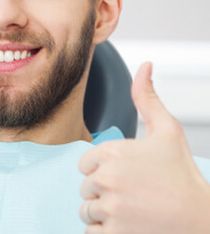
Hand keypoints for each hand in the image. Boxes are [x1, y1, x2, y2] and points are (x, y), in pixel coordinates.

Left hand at [78, 62, 209, 233]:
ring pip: (86, 210)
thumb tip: (145, 65)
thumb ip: (147, 97)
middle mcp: (107, 179)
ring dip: (102, 213)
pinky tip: (127, 226)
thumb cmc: (182, 174)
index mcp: (112, 152)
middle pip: (85, 187)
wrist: (202, 221)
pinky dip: (104, 232)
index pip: (84, 163)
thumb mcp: (167, 130)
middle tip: (131, 194)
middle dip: (102, 191)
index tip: (123, 174)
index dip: (101, 169)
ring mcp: (110, 209)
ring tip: (130, 210)